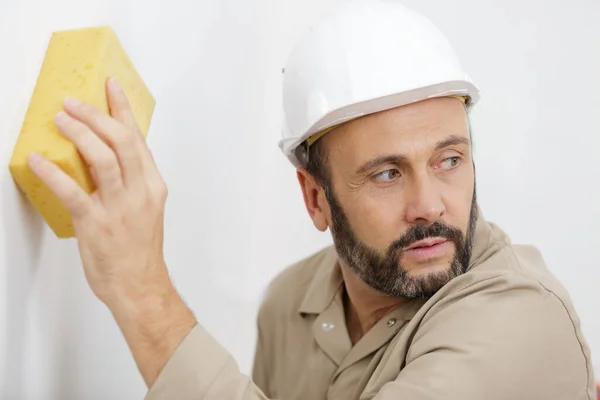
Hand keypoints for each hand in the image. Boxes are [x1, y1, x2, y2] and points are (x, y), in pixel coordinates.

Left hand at [28, 77, 168, 306]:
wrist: (139, 285)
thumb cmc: (139, 250)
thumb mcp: (144, 209)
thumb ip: (129, 181)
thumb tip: (104, 156)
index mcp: (152, 185)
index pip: (137, 139)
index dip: (122, 109)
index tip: (111, 86)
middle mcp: (139, 192)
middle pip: (121, 141)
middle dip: (96, 115)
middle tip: (74, 102)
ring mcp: (119, 207)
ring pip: (102, 159)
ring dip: (79, 134)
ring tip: (60, 120)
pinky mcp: (97, 224)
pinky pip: (73, 192)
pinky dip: (53, 172)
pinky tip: (37, 160)